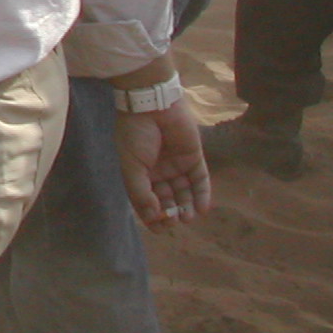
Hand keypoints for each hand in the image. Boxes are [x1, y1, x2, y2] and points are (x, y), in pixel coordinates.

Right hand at [114, 100, 211, 230]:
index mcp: (139, 173)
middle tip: (173, 221)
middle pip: (167, 197)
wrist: (151, 106)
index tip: (159, 227)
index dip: (152, 215)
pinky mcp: (193, 157)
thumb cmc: (135, 135)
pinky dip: (202, 194)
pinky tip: (201, 209)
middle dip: (170, 211)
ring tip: (186, 217)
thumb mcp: (131, 166)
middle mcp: (159, 171)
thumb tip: (152, 216)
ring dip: (186, 206)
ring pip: (184, 191)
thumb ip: (141, 192)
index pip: (147, 200)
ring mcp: (177, 164)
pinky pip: (200, 179)